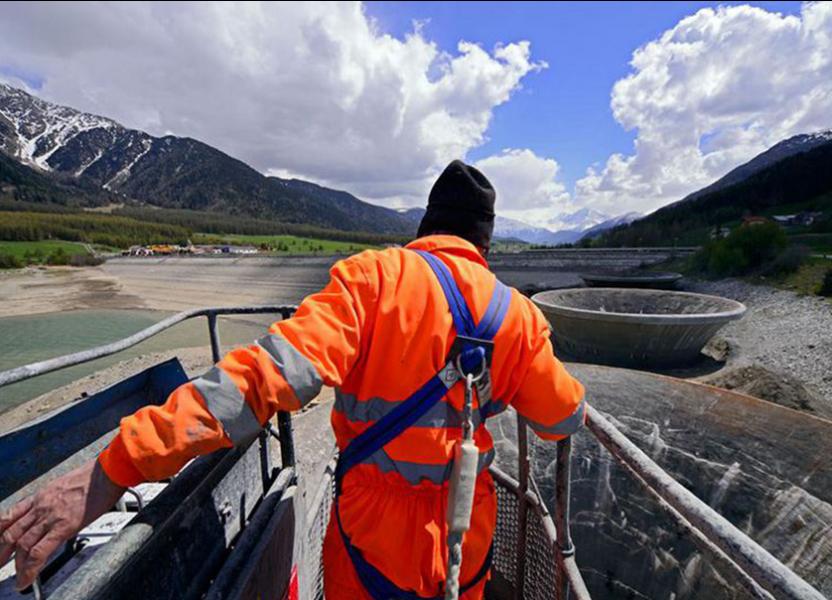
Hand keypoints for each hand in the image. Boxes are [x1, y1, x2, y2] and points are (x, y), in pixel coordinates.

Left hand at [0, 459, 124, 589]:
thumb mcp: (68, 484)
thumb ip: (58, 499)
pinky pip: (39, 551)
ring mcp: (50, 516)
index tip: (0, 541)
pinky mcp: (63, 526)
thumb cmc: (96, 474)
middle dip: (2, 552)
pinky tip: (29, 577)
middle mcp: (41, 506)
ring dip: (17, 565)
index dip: (0, 531)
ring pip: (22, 544)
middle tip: (0, 563)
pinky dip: (30, 568)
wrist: (108, 471)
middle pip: (11, 532)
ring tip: (19, 577)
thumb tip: (61, 510)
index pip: (11, 515)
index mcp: (42, 495)